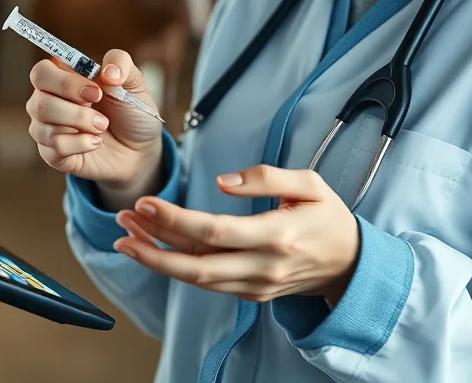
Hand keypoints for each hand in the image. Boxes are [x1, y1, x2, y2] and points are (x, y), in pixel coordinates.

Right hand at [26, 49, 163, 191]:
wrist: (139, 148)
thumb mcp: (133, 82)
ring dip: (80, 127)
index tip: (96, 92)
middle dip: (75, 111)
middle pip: (38, 102)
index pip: (41, 73)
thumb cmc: (130, 112)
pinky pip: (55, 148)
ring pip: (43, 127)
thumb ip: (121, 63)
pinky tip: (95, 142)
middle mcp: (47, 102)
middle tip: (102, 117)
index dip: (65, 83)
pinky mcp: (52, 154)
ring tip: (102, 128)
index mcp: (61, 78)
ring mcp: (46, 129)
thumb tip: (107, 71)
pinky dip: (80, 144)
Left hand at [111, 166, 360, 304]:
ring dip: (157, 259)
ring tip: (125, 235)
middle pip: (197, 265)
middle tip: (120, 224)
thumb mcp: (310, 184)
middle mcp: (264, 267)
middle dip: (152, 248)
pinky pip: (208, 284)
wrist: (352, 265)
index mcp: (277, 235)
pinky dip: (176, 269)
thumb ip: (267, 177)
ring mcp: (257, 286)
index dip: (175, 220)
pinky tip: (153, 250)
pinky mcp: (252, 295)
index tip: (145, 202)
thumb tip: (224, 181)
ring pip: (197, 279)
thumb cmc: (329, 217)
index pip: (215, 231)